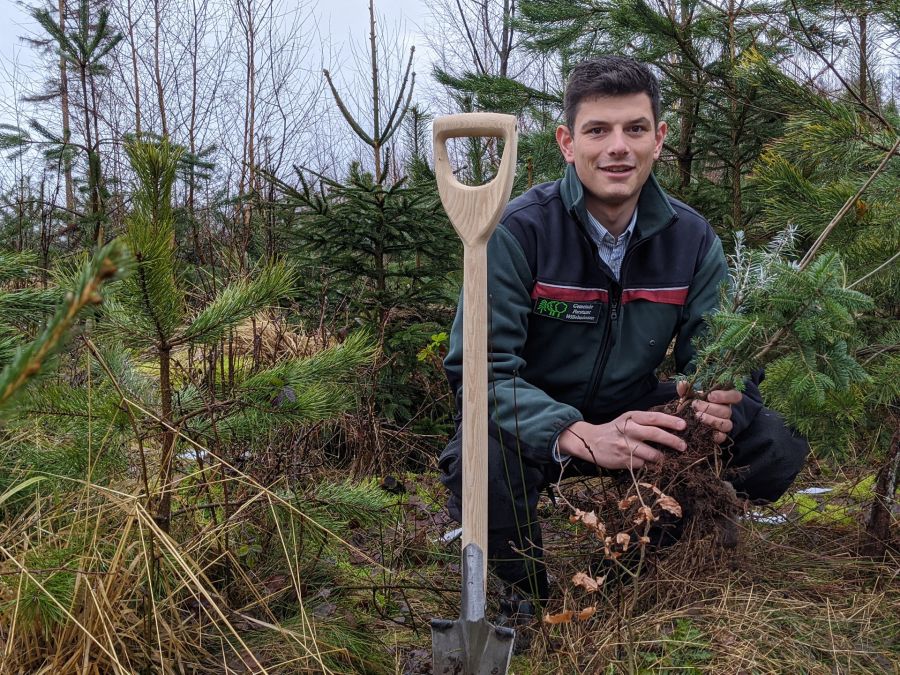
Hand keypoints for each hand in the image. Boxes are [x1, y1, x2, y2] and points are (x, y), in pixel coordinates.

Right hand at [557, 412, 686, 469]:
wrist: (590, 441)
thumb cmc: (615, 430)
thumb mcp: (627, 420)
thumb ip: (645, 421)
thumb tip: (672, 426)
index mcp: (631, 418)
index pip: (653, 418)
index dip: (670, 421)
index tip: (683, 426)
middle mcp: (628, 430)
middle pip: (654, 434)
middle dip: (672, 440)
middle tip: (683, 446)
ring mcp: (625, 446)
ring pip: (651, 454)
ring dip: (661, 457)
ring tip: (662, 457)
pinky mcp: (622, 460)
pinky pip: (642, 464)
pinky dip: (646, 464)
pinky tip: (643, 461)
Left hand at [676, 381, 741, 443]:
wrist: (690, 422)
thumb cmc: (693, 405)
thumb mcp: (689, 396)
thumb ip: (686, 389)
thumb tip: (682, 384)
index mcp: (723, 399)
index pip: (735, 396)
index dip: (725, 396)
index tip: (710, 396)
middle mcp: (727, 411)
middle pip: (727, 411)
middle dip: (710, 408)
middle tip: (695, 406)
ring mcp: (725, 424)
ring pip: (726, 424)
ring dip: (711, 420)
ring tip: (697, 417)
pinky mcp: (720, 436)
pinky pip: (722, 437)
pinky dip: (714, 434)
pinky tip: (702, 429)